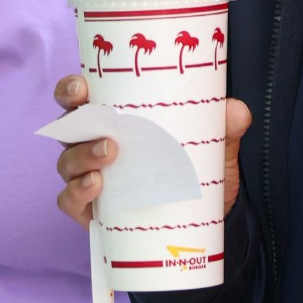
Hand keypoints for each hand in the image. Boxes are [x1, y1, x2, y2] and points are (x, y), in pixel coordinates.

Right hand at [53, 74, 251, 227]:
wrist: (204, 216)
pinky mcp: (90, 209)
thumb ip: (226, 126)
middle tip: (105, 129)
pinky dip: (76, 193)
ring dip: (82, 157)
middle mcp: (92, 143)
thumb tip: (237, 110)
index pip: (79, 98)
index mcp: (113, 119)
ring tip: (109, 156)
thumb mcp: (215, 146)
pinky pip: (69, 200)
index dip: (71, 89)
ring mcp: (88, 176)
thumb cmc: (196, 168)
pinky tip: (95, 187)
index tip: (82, 86)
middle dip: (73, 121)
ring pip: (67, 163)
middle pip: (66, 127)